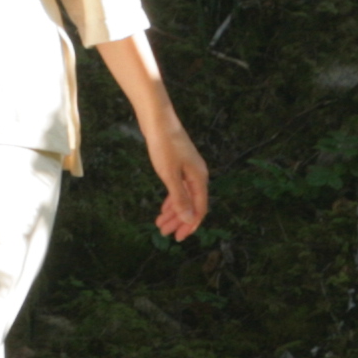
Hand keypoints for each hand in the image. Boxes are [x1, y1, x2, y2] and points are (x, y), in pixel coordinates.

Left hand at [139, 114, 208, 240]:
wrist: (158, 119)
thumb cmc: (164, 145)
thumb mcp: (170, 175)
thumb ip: (180, 198)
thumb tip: (190, 220)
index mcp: (199, 178)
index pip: (199, 208)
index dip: (190, 225)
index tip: (178, 238)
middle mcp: (197, 175)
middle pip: (191, 204)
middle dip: (179, 220)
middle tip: (164, 233)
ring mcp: (189, 169)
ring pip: (184, 197)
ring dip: (173, 211)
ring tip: (160, 224)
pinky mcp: (179, 164)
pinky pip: (179, 188)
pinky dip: (172, 199)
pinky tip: (164, 207)